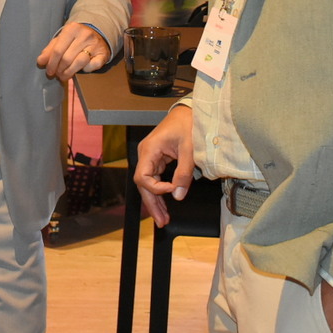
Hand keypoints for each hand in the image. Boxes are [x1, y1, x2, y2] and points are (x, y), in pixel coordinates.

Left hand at [35, 23, 108, 80]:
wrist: (96, 34)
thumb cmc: (75, 39)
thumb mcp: (61, 40)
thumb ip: (50, 50)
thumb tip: (40, 62)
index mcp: (72, 29)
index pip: (58, 50)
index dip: (51, 63)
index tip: (49, 71)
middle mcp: (85, 35)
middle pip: (67, 58)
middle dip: (59, 70)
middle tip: (57, 75)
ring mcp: (95, 44)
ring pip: (79, 62)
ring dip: (69, 72)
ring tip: (64, 76)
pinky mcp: (103, 54)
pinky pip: (93, 66)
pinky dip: (86, 70)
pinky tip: (81, 69)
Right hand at [132, 104, 194, 226]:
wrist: (188, 111)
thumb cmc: (188, 125)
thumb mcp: (189, 149)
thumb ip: (184, 173)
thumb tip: (178, 195)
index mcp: (149, 149)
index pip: (143, 177)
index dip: (156, 189)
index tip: (172, 190)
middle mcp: (146, 154)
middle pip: (143, 184)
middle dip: (152, 203)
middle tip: (162, 221)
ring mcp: (150, 156)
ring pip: (148, 183)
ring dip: (156, 201)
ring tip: (163, 218)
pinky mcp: (157, 158)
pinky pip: (155, 178)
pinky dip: (160, 191)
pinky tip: (164, 205)